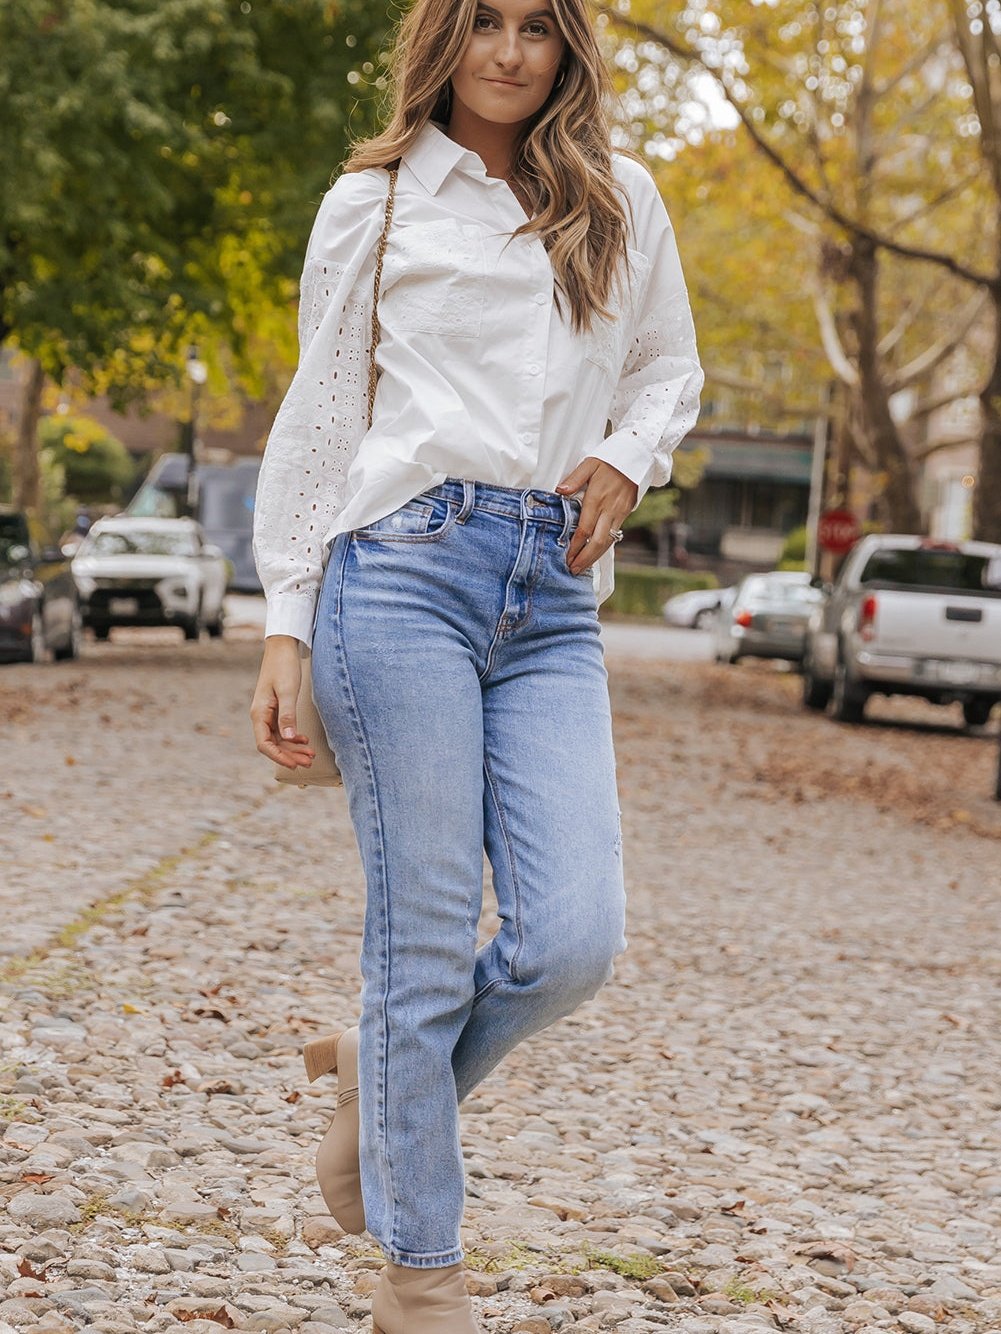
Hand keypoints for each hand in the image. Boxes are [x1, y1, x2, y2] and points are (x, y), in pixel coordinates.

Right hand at [249, 635, 315, 770]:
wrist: (282, 647)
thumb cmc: (283, 666)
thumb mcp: (288, 691)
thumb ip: (288, 715)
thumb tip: (290, 739)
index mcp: (259, 713)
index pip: (264, 744)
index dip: (279, 757)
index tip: (294, 764)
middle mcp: (261, 716)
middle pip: (273, 744)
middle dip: (290, 755)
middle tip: (308, 762)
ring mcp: (268, 713)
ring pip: (279, 739)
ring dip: (294, 748)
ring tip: (310, 755)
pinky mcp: (276, 709)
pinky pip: (283, 729)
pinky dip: (294, 737)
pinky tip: (305, 740)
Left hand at [556, 458, 637, 574]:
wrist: (637, 457)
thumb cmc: (610, 460)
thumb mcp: (590, 464)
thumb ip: (574, 478)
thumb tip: (560, 491)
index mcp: (597, 498)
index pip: (585, 529)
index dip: (575, 546)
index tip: (566, 557)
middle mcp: (609, 509)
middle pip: (597, 541)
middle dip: (585, 558)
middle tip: (573, 570)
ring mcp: (619, 513)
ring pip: (607, 542)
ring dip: (594, 557)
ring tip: (581, 567)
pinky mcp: (625, 514)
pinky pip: (614, 535)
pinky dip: (603, 548)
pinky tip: (594, 554)